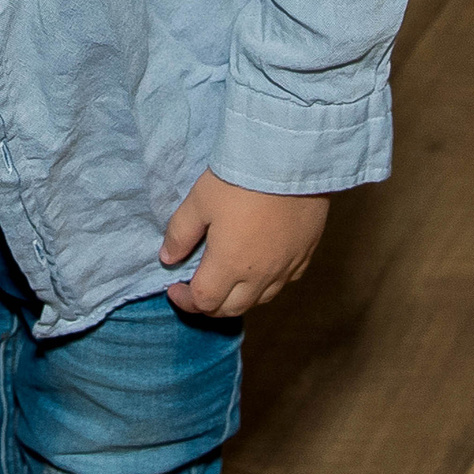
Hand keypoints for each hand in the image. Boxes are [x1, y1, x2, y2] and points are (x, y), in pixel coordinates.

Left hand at [160, 171, 328, 316]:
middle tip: (194, 291)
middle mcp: (261, 275)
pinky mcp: (305, 256)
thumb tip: (168, 259)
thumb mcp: (198, 203)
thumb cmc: (239, 183)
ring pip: (261, 300)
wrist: (290, 164)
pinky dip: (264, 286)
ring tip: (223, 283)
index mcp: (230, 266)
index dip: (185, 301)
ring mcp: (287, 267)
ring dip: (237, 299)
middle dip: (209, 306)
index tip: (173, 288)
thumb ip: (180, 235)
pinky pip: (283, 283)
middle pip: (233, 308)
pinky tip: (255, 271)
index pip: (205, 301)